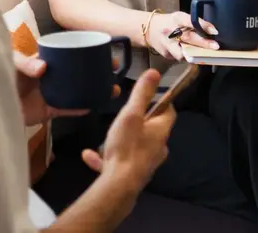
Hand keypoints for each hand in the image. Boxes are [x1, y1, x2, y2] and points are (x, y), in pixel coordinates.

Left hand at [13, 51, 119, 126]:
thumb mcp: (11, 64)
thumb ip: (25, 63)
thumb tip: (44, 67)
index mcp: (45, 58)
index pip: (69, 50)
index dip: (87, 48)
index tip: (104, 48)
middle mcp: (52, 74)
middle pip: (79, 70)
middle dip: (98, 69)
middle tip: (115, 69)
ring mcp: (52, 91)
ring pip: (78, 90)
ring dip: (95, 90)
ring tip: (113, 90)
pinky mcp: (49, 109)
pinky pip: (68, 109)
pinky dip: (80, 108)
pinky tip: (93, 106)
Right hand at [80, 69, 174, 192]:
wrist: (119, 186)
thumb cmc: (127, 146)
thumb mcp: (131, 114)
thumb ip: (141, 94)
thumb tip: (154, 72)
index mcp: (160, 131)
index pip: (168, 111)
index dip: (161, 101)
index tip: (150, 95)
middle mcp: (158, 147)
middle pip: (152, 129)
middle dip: (139, 121)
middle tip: (125, 114)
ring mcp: (146, 163)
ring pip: (135, 145)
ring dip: (121, 139)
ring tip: (107, 136)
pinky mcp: (133, 175)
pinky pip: (120, 161)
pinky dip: (107, 156)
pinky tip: (89, 155)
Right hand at [146, 11, 219, 60]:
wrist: (149, 29)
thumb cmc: (169, 23)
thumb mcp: (180, 18)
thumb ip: (193, 23)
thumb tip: (211, 32)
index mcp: (177, 18)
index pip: (191, 21)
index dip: (203, 25)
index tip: (214, 31)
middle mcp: (171, 30)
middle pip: (189, 37)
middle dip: (204, 43)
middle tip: (216, 47)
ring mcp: (167, 43)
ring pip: (183, 52)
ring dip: (195, 54)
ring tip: (204, 56)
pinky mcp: (166, 54)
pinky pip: (180, 58)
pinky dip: (188, 57)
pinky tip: (192, 55)